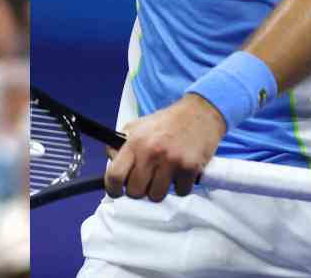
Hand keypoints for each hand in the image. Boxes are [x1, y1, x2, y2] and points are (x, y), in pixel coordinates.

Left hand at [105, 93, 225, 201]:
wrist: (198, 114)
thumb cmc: (166, 122)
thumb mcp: (137, 126)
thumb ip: (121, 145)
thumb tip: (112, 163)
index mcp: (134, 142)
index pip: (115, 175)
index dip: (113, 188)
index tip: (116, 191)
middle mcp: (151, 152)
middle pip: (135, 191)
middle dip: (139, 190)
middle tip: (145, 181)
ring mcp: (171, 161)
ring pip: (156, 196)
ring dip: (159, 190)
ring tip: (163, 176)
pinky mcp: (190, 168)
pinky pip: (180, 192)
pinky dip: (180, 187)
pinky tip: (179, 173)